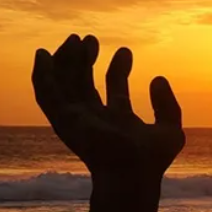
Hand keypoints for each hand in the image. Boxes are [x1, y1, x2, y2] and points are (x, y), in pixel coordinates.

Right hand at [32, 34, 184, 178]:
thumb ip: (167, 105)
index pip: (114, 90)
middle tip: (91, 39)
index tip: (125, 52)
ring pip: (65, 85)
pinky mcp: (62, 119)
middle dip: (86, 61)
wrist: (131, 172)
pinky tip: (42, 55)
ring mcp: (77, 120)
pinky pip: (46, 94)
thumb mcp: (170, 129)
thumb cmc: (151, 160)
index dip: (119, 69)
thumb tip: (158, 79)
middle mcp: (95, 120)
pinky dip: (41, 74)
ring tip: (75, 40)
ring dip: (66, 62)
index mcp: (118, 122)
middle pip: (85, 84)